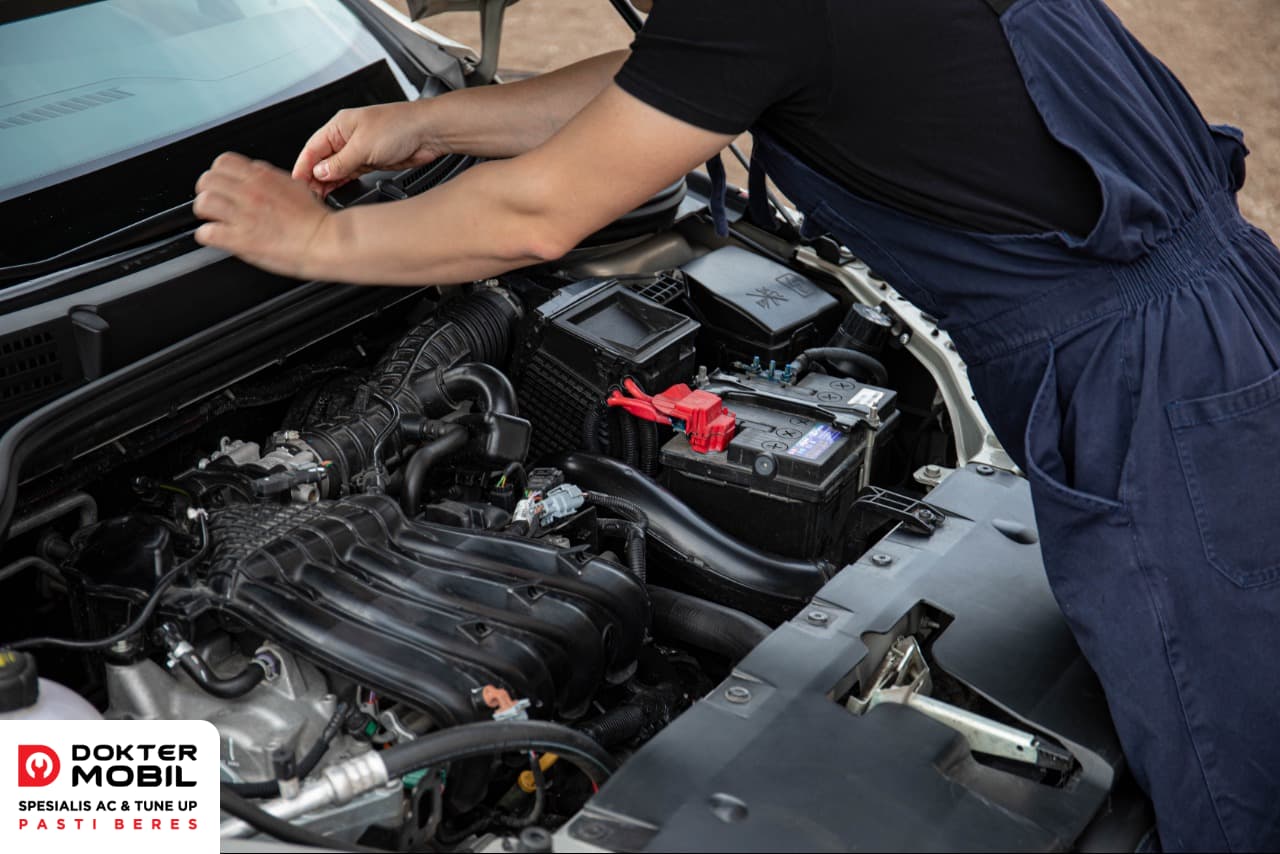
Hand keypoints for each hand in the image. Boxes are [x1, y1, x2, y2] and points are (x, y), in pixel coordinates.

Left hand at [193, 152, 335, 279]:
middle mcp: (249, 192)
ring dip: (206, 213)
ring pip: (203, 203)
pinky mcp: (240, 239)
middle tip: (215, 203)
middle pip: (207, 180)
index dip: (218, 174)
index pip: (222, 162)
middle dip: (207, 192)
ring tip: (214, 220)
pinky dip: (208, 236)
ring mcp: (243, 215)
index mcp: (261, 177)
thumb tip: (255, 173)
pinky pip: (206, 233)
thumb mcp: (294, 185)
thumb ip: (270, 177)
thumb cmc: (315, 219)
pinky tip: (218, 238)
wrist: (326, 241)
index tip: (222, 185)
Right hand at [292, 102, 445, 197]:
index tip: (297, 182)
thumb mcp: (363, 146)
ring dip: (327, 182)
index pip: (312, 147)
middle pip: (322, 159)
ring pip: (336, 168)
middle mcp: (347, 136)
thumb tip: (320, 172)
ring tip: (318, 196)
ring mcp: (360, 149)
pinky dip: (342, 182)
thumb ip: (340, 162)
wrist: (428, 132)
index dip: (303, 166)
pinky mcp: (372, 161)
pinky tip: (335, 191)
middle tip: (308, 195)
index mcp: (340, 126)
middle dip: (314, 177)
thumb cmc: (400, 125)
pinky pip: (351, 173)